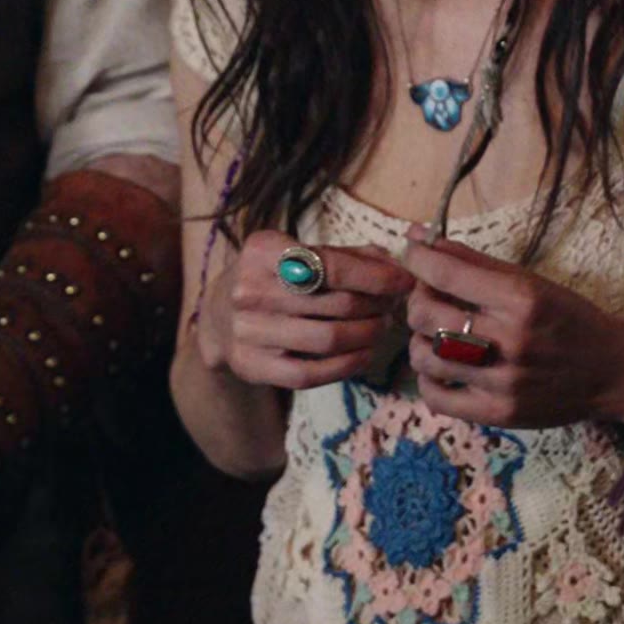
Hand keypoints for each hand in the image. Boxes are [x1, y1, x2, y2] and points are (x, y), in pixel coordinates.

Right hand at [196, 227, 407, 392]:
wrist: (219, 318)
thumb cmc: (274, 278)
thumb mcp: (300, 253)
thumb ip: (348, 256)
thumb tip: (395, 265)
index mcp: (262, 250)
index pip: (332, 265)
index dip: (376, 276)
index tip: (404, 282)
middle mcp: (249, 289)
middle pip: (336, 304)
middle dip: (377, 306)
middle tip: (393, 307)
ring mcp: (248, 331)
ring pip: (328, 339)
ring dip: (368, 335)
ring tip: (381, 328)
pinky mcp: (251, 366)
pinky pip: (311, 374)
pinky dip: (347, 365)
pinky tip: (364, 354)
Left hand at [395, 226, 623, 427]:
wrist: (612, 371)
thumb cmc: (570, 319)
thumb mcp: (532, 282)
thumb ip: (475, 262)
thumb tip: (421, 238)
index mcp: (521, 299)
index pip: (446, 272)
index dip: (417, 258)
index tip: (413, 253)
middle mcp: (510, 340)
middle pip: (425, 314)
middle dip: (417, 298)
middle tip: (430, 296)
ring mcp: (502, 382)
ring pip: (423, 356)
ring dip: (421, 339)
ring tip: (438, 333)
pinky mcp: (498, 414)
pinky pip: (436, 398)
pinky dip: (428, 379)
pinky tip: (443, 368)